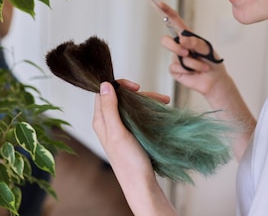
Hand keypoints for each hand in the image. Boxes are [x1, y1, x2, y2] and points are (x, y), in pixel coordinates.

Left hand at [93, 81, 176, 214]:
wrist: (141, 184)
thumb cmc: (129, 161)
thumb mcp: (118, 132)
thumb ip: (110, 109)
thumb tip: (104, 84)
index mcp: (101, 120)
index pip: (104, 92)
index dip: (119, 85)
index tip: (137, 88)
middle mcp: (108, 122)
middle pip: (121, 97)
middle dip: (140, 94)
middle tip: (159, 98)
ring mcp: (120, 127)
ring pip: (131, 105)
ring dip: (147, 101)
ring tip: (165, 102)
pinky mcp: (131, 133)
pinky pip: (138, 114)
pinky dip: (149, 110)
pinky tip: (161, 111)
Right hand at [157, 3, 229, 96]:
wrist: (215, 80)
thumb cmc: (212, 62)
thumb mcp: (207, 49)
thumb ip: (195, 43)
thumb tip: (182, 39)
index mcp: (187, 36)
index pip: (174, 21)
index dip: (166, 12)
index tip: (159, 4)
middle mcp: (179, 45)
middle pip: (166, 40)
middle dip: (174, 46)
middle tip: (186, 52)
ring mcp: (176, 57)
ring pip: (175, 55)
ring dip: (190, 62)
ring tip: (201, 66)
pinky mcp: (175, 69)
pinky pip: (176, 68)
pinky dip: (188, 71)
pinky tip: (195, 73)